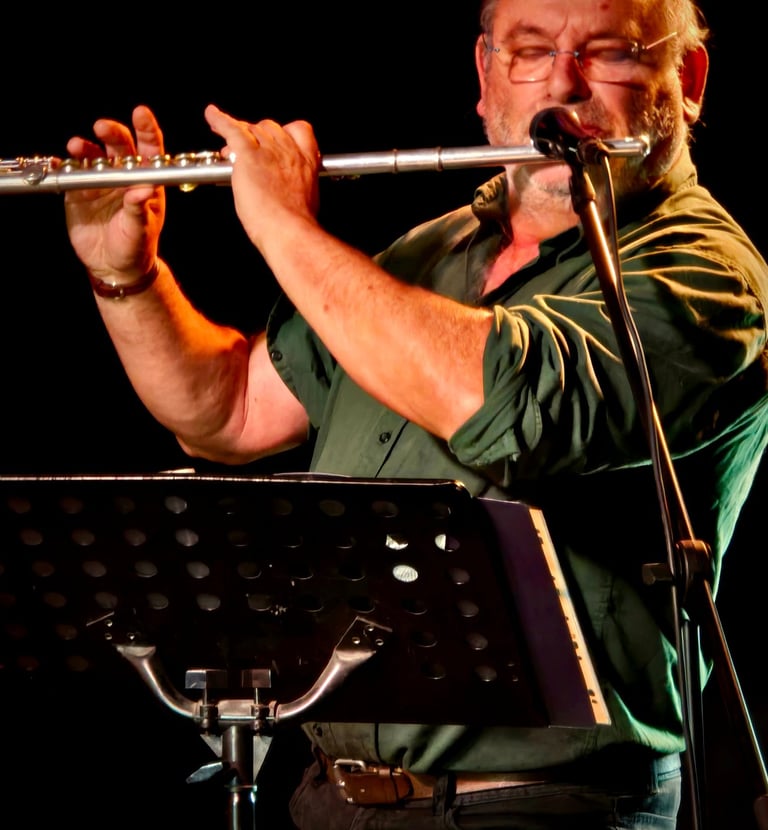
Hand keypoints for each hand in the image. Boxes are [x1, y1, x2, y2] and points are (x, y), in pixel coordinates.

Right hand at [64, 105, 165, 281]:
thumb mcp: (140, 230)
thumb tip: (143, 190)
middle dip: (112, 133)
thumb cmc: (136, 246)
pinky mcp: (79, 191)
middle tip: (103, 128)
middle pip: (119, 145)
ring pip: (93, 155)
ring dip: (85, 148)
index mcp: (146, 180)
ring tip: (76, 146)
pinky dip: (65, 165)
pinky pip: (71, 173)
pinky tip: (61, 160)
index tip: (140, 113)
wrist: (113, 265)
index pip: (149, 149)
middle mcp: (123, 175)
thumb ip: (139, 210)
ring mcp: (100, 181)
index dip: (146, 129)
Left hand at [203, 104, 320, 249]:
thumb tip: (283, 189)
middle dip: (256, 136)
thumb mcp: (306, 201)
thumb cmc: (296, 224)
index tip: (275, 143)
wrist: (289, 230)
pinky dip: (219, 120)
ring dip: (238, 134)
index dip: (285, 133)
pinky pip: (232, 129)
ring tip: (226, 148)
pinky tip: (211, 115)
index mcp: (306, 162)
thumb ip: (294, 187)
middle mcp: (288, 151)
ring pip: (251, 129)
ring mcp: (268, 151)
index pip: (299, 130)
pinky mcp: (248, 155)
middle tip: (246, 152)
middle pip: (270, 128)